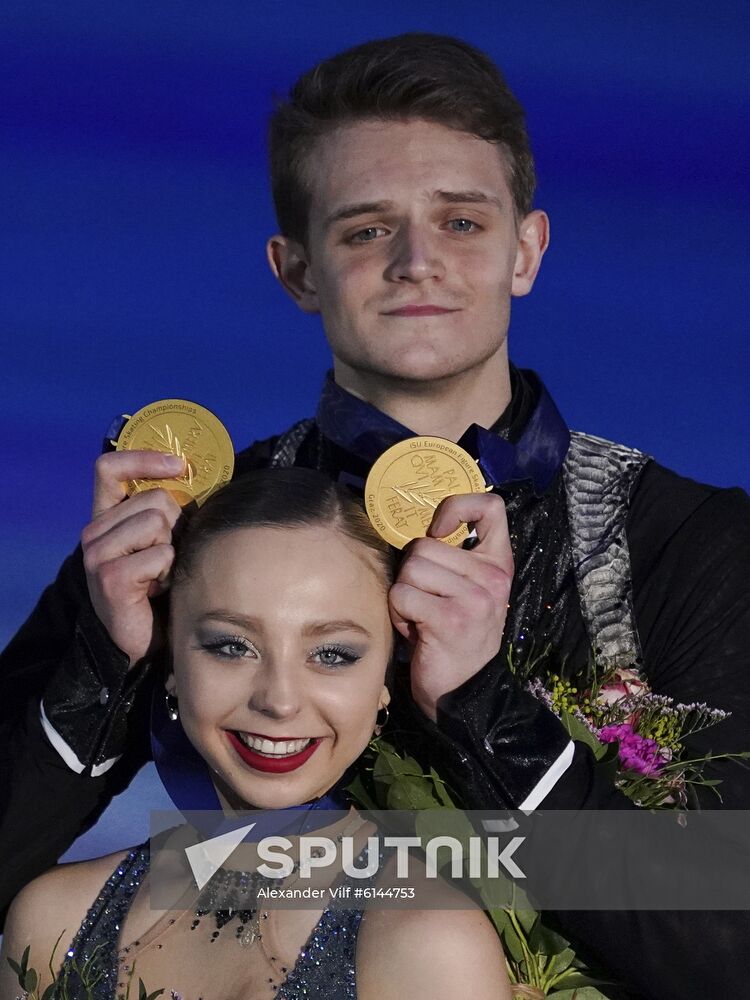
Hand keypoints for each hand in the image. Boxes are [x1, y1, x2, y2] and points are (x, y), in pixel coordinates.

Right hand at [81, 450, 184, 665]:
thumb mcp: (161, 540)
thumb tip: (196, 475)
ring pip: (158, 522)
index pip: (109, 467)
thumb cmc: (159, 586)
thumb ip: (168, 510)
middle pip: (155, 498)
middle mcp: (93, 532)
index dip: (143, 458)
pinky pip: (161, 555)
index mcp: (104, 517)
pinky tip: (157, 589)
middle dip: (176, 524)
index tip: (179, 465)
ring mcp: (97, 554)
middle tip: (168, 556)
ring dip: (172, 550)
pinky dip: (169, 572)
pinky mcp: (109, 578)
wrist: (143, 639)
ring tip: (161, 574)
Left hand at [388, 493, 512, 721]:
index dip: (456, 507)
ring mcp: (474, 598)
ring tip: (421, 619)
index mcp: (499, 564)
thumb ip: (454, 559)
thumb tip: (416, 529)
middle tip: (426, 604)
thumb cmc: (456, 638)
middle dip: (412, 574)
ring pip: (410, 569)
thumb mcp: (468, 592)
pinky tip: (416, 633)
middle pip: (424, 544)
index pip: (491, 507)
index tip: (439, 530)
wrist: (466, 695)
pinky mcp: (450, 619)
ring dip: (403, 596)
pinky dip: (398, 613)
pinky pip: (402, 595)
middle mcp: (492, 576)